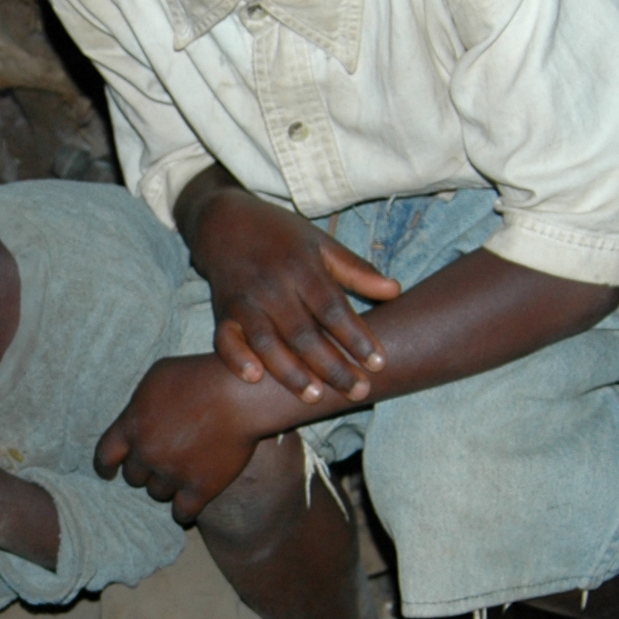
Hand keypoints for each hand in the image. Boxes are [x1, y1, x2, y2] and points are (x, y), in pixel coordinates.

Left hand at [96, 354, 286, 523]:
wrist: (241, 394)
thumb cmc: (202, 376)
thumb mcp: (159, 376)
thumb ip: (140, 402)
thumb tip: (134, 418)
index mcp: (132, 425)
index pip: (105, 455)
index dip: (105, 466)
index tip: (109, 472)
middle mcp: (147, 453)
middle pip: (134, 476)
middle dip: (145, 469)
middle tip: (163, 459)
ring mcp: (173, 473)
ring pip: (158, 493)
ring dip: (166, 485)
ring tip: (182, 471)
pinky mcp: (200, 488)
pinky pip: (182, 513)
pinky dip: (183, 511)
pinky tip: (188, 506)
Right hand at [185, 184, 400, 402]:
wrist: (225, 222)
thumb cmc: (282, 237)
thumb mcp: (322, 244)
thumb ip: (357, 270)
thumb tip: (395, 291)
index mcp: (303, 268)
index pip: (333, 308)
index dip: (356, 337)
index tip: (379, 363)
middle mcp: (273, 286)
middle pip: (305, 333)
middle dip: (333, 366)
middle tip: (358, 392)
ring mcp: (246, 301)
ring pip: (268, 343)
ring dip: (291, 372)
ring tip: (315, 396)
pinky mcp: (223, 313)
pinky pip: (225, 340)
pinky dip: (237, 359)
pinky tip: (254, 378)